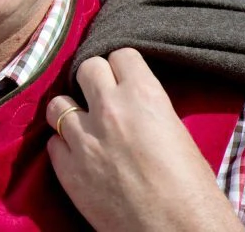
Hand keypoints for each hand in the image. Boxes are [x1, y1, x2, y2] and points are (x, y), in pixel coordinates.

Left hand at [46, 48, 242, 231]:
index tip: (123, 76)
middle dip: (93, 80)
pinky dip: (63, 147)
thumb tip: (128, 100)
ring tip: (83, 125)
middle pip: (85, 68)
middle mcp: (109, 110)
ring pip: (57, 104)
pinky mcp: (67, 170)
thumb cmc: (192, 189)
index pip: (120, 54)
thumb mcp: (175, 131)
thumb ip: (146, 108)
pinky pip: (52, 143)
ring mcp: (83, 140)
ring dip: (69, 111)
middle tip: (100, 95)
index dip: (122, 66)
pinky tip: (79, 156)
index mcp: (143, 96)